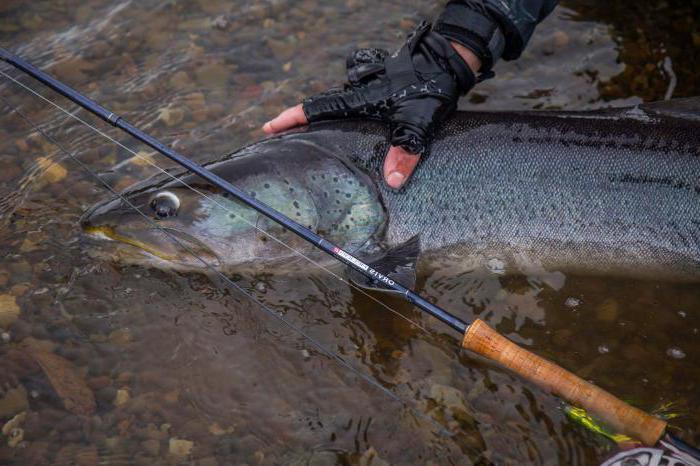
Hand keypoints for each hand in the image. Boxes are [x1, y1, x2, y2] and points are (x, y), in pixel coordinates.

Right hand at [263, 23, 480, 188]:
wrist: (446, 61)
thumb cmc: (430, 89)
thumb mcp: (418, 123)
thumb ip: (406, 152)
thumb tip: (393, 181)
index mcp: (358, 100)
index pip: (315, 109)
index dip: (290, 118)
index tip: (268, 126)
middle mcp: (357, 92)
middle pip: (319, 107)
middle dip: (298, 121)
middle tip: (281, 135)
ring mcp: (367, 87)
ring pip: (336, 103)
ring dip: (321, 116)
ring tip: (309, 136)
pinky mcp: (379, 87)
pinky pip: (352, 101)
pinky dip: (343, 113)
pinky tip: (349, 127)